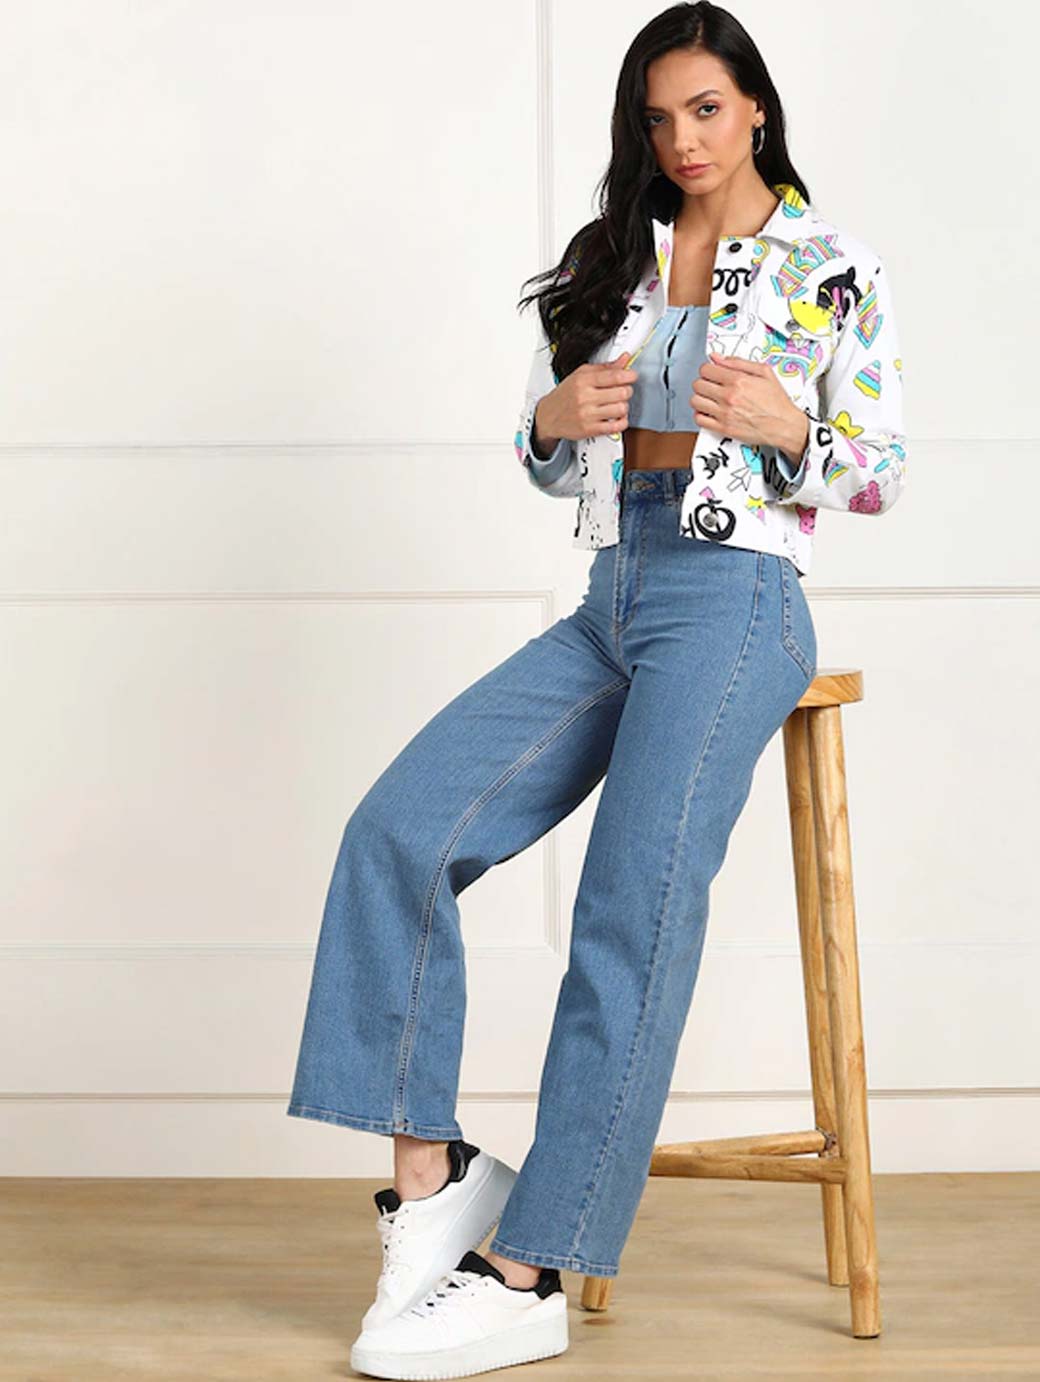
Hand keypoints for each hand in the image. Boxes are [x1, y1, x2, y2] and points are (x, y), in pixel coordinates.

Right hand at [536, 351, 638, 443]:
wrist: (548, 416)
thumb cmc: (565, 395)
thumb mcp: (581, 375)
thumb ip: (604, 368)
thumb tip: (624, 359)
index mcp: (583, 380)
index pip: (615, 376)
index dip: (629, 375)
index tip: (632, 376)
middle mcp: (585, 397)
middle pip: (622, 392)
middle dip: (627, 390)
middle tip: (622, 390)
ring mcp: (588, 414)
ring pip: (622, 409)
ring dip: (623, 406)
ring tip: (616, 404)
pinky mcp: (590, 429)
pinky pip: (617, 426)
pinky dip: (622, 421)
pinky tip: (616, 417)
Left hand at [692, 351, 808, 456]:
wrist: (784, 425)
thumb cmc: (777, 402)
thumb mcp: (764, 372)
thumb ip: (738, 362)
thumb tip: (718, 357)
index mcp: (738, 381)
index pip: (706, 369)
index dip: (708, 369)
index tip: (711, 372)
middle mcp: (729, 397)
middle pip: (698, 384)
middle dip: (703, 382)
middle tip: (710, 385)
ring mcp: (725, 413)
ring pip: (695, 401)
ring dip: (700, 398)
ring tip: (709, 398)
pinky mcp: (724, 428)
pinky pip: (699, 419)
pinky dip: (700, 414)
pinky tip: (709, 411)